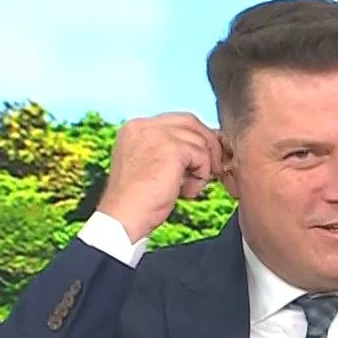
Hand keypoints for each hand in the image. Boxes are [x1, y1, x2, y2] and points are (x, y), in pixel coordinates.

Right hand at [96, 112, 229, 241]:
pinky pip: (202, 156)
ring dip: (204, 165)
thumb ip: (166, 151)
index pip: (175, 121)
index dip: (194, 138)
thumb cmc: (137, 200)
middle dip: (207, 144)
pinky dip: (201, 175)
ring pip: (200, 140)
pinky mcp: (172, 149)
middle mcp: (144, 125)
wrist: (124, 216)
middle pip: (191, 122)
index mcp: (135, 128)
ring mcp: (157, 134)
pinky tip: (187, 191)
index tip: (202, 157)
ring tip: (191, 186)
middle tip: (213, 167)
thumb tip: (199, 148)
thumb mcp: (149, 166)